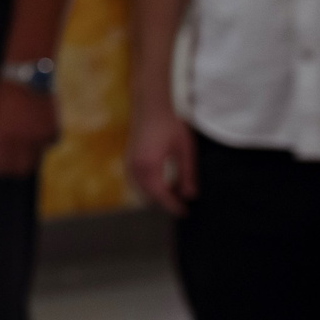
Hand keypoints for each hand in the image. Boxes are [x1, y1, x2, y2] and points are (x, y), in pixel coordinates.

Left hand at [0, 81, 59, 177]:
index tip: (0, 169)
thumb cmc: (2, 96)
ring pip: (35, 160)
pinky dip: (42, 140)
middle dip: (16, 170)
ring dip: (30, 153)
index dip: (0, 170)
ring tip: (24, 133)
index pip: (1, 168)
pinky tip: (36, 124)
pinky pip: (47, 145)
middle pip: (20, 171)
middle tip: (13, 163)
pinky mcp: (53, 132)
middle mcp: (19, 140)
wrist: (27, 76)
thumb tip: (2, 162)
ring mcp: (38, 137)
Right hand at [126, 99, 198, 215]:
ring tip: (176, 194)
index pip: (161, 195)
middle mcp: (135, 168)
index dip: (173, 206)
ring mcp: (129, 164)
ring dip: (157, 195)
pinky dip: (150, 187)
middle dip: (165, 203)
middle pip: (149, 196)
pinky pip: (138, 182)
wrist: (150, 106)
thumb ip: (187, 174)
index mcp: (149, 167)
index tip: (186, 213)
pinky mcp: (128, 160)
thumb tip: (190, 196)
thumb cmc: (169, 125)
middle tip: (183, 205)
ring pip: (142, 190)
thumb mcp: (184, 150)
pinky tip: (164, 183)